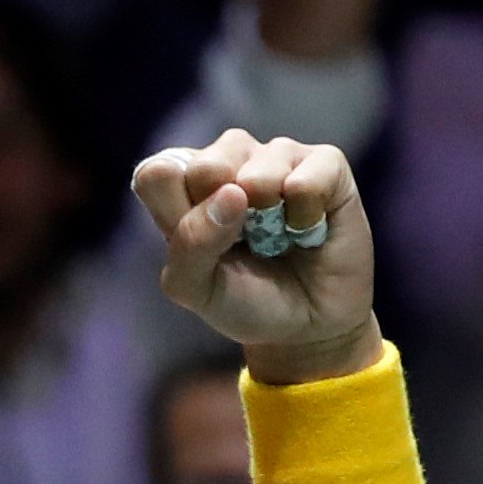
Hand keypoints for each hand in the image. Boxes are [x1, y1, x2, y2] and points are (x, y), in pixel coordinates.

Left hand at [132, 131, 382, 384]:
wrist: (308, 325)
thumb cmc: (246, 301)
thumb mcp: (199, 290)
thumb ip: (190, 245)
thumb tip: (231, 193)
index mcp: (185, 189)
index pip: (158, 174)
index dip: (174, 211)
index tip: (198, 245)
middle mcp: (229, 162)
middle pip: (206, 163)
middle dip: (223, 212)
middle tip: (243, 241)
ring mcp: (277, 158)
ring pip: (261, 162)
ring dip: (269, 213)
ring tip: (279, 235)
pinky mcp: (325, 164)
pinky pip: (311, 172)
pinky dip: (308, 212)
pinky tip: (309, 227)